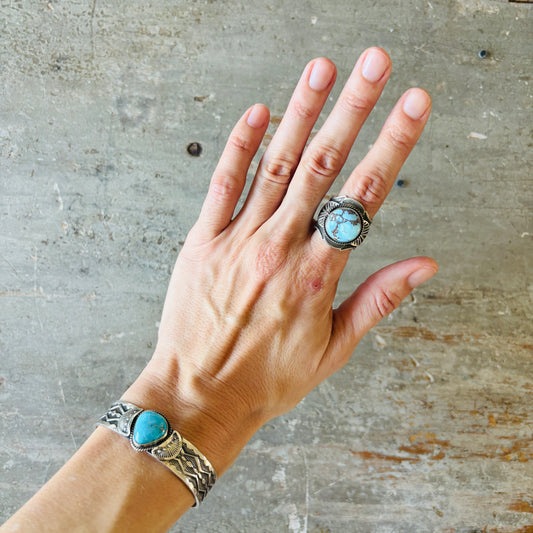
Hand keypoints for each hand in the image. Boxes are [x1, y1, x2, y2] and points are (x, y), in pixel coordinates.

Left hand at [125, 47, 437, 475]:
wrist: (201, 394)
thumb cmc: (269, 378)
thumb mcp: (334, 350)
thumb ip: (378, 300)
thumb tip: (424, 265)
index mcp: (317, 275)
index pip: (363, 197)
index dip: (392, 146)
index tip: (412, 106)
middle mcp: (279, 248)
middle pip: (323, 166)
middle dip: (353, 109)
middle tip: (375, 65)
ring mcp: (238, 240)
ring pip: (276, 165)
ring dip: (301, 112)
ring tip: (322, 69)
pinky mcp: (203, 241)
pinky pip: (222, 184)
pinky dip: (241, 146)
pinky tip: (259, 113)